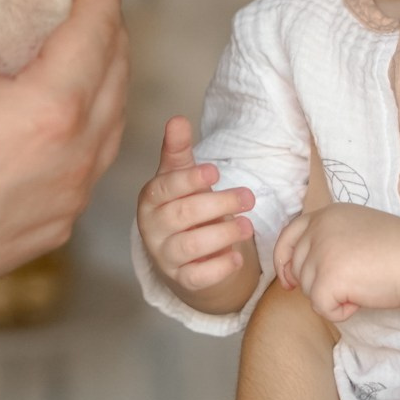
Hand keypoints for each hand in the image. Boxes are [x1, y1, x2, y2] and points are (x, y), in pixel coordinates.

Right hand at [0, 0, 128, 304]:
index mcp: (51, 108)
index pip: (98, 32)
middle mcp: (75, 157)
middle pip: (117, 77)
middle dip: (105, 36)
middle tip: (82, 8)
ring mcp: (68, 200)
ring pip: (110, 129)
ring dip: (100, 87)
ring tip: (73, 60)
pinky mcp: (52, 230)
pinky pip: (87, 172)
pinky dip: (83, 138)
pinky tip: (50, 126)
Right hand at [136, 116, 256, 293]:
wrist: (184, 255)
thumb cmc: (183, 206)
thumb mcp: (180, 177)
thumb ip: (178, 151)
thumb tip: (177, 119)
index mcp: (150, 200)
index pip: (164, 188)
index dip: (189, 180)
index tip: (215, 171)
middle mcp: (153, 229)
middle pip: (182, 216)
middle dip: (217, 205)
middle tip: (249, 197)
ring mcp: (166, 257)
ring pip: (191, 247)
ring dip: (222, 235)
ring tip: (249, 226)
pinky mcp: (182, 280)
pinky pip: (197, 278)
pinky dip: (219, 267)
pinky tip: (238, 257)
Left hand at [275, 203, 399, 320]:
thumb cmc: (397, 246)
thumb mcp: (355, 227)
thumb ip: (330, 238)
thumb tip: (306, 268)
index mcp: (324, 216)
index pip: (288, 236)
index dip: (283, 260)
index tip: (289, 280)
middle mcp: (317, 231)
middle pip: (297, 269)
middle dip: (317, 284)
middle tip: (349, 284)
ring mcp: (320, 255)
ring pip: (309, 291)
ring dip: (333, 297)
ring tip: (362, 286)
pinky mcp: (326, 279)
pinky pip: (322, 308)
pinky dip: (341, 312)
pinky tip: (361, 299)